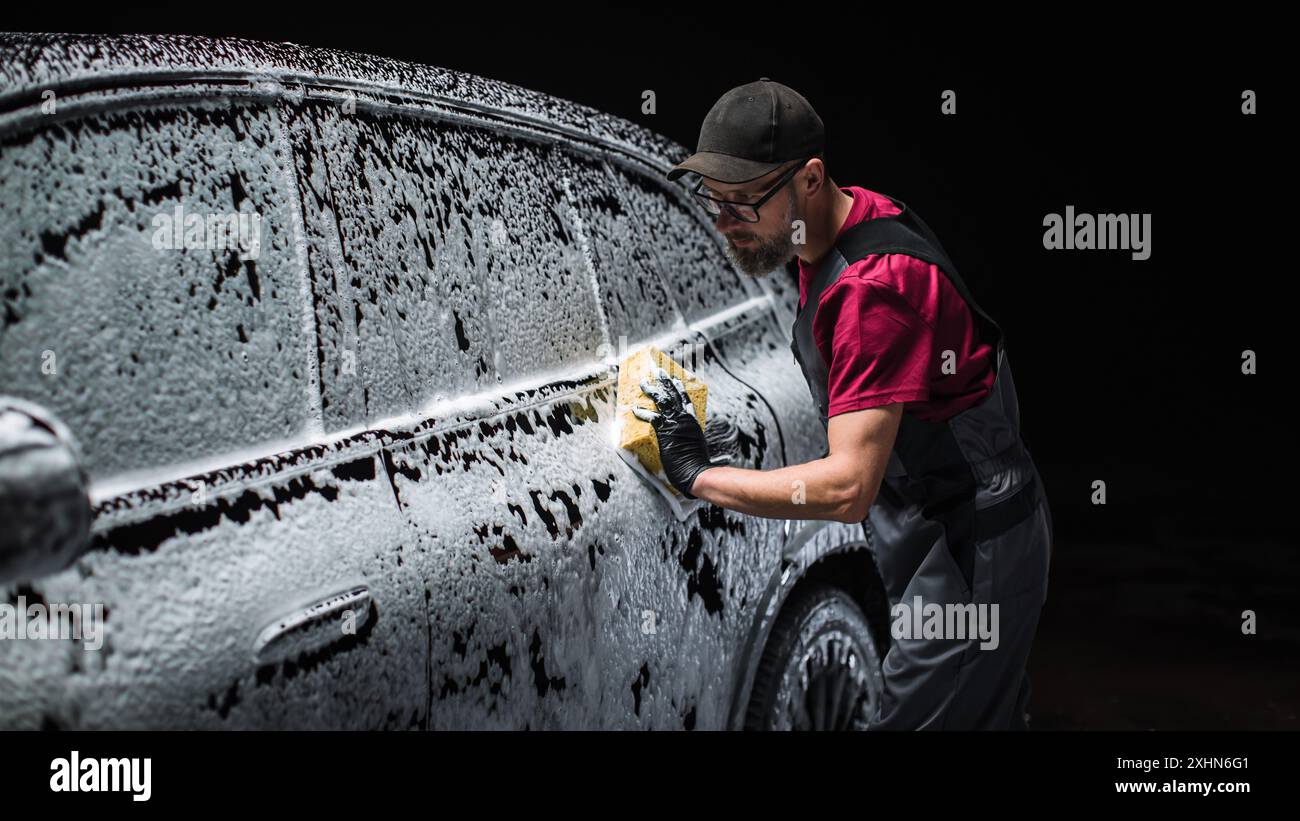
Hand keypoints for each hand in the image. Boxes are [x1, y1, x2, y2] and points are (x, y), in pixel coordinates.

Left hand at [633, 367, 712, 498]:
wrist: (696, 472)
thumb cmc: (696, 464)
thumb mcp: (695, 446)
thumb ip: (689, 438)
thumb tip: (686, 440)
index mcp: (692, 421)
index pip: (686, 399)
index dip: (679, 388)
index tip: (675, 379)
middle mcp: (685, 419)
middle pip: (674, 394)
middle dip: (665, 381)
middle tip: (658, 371)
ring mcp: (675, 424)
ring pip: (662, 401)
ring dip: (651, 390)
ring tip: (643, 383)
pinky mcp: (666, 432)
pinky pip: (652, 418)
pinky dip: (642, 412)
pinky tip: (634, 408)